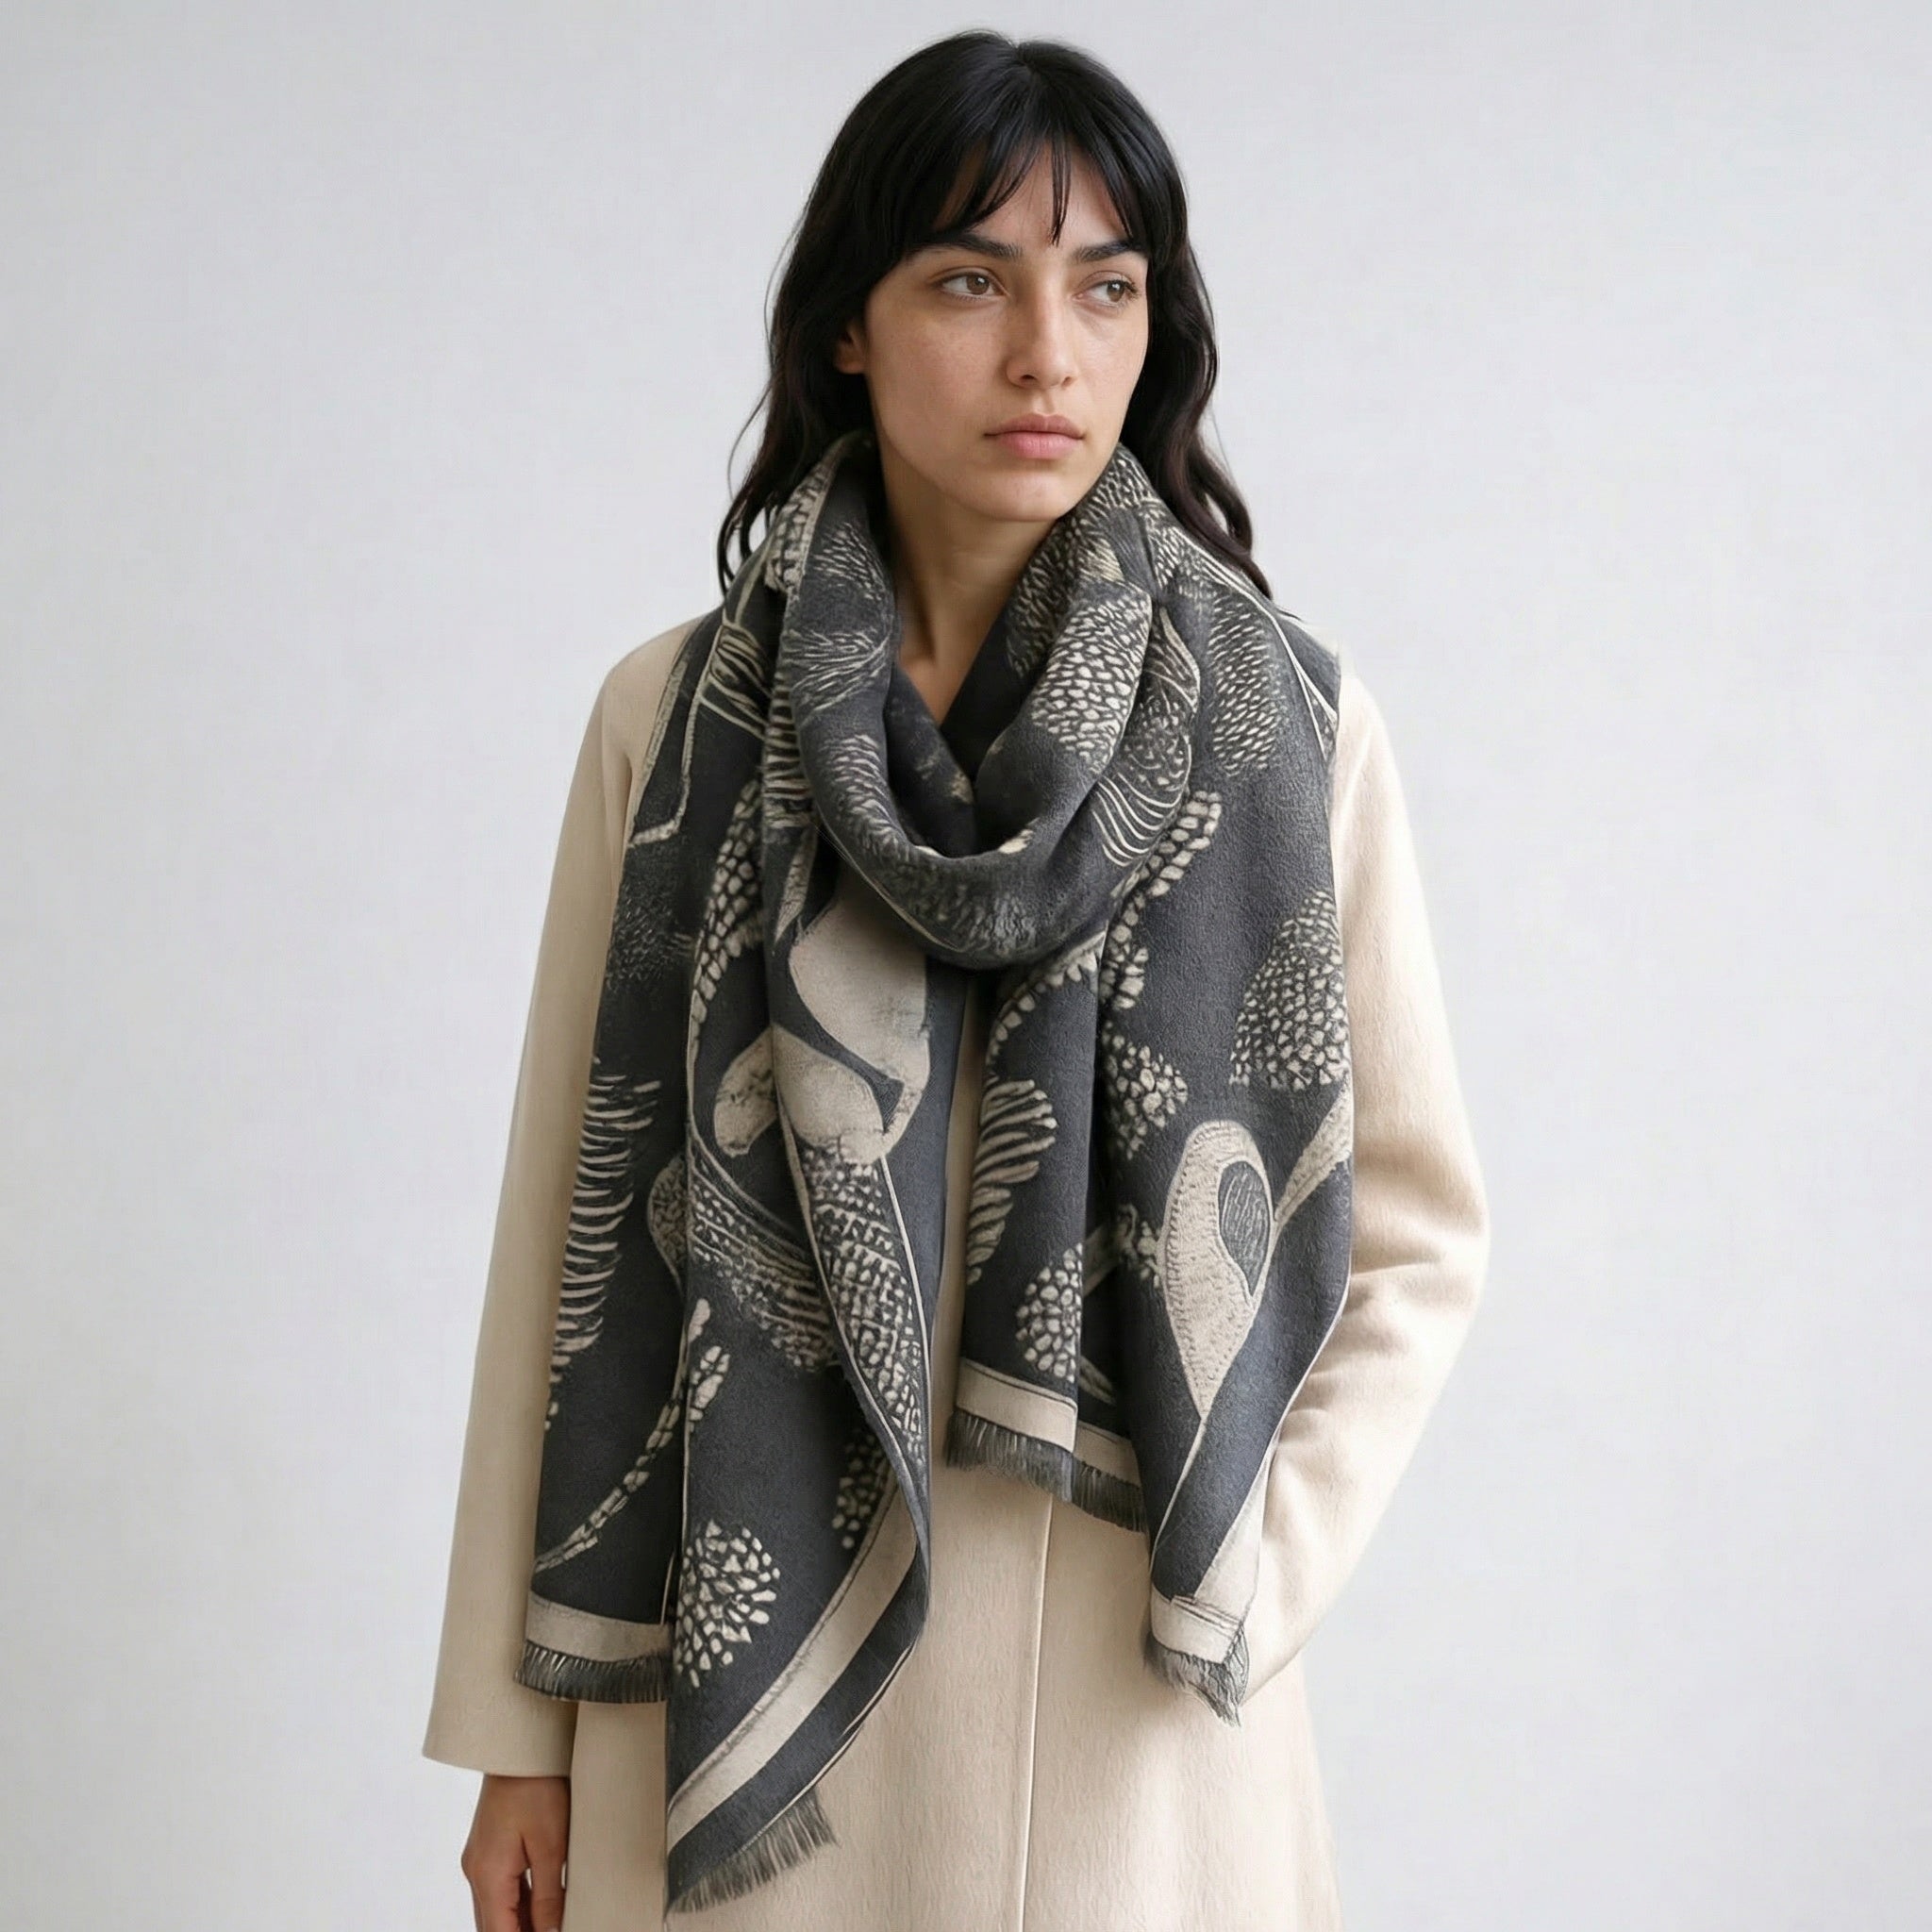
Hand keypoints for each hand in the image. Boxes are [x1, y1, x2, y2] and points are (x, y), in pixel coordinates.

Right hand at [461, 1772, 569, 1931]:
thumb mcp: (551, 1846)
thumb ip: (549, 1897)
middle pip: (493, 1925)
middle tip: (551, 1931)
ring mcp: (479, 1859)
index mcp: (488, 1876)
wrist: (519, 1745)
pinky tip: (540, 1908)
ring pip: (495, 1909)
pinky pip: (499, 1888)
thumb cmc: (537, 1787)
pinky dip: (517, 1904)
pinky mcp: (488, 1848)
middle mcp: (476, 1871)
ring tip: (549, 1924)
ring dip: (518, 1922)